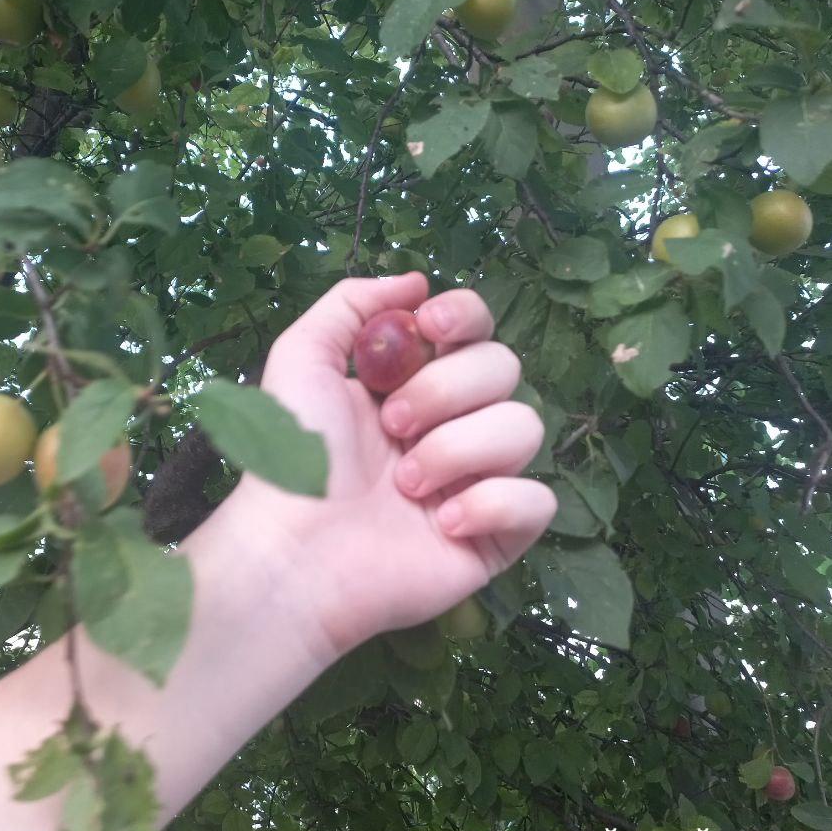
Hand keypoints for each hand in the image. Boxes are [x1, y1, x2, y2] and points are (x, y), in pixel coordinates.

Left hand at [218, 272, 555, 658]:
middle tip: (392, 426)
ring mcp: (477, 480)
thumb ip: (351, 304)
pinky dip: (493, 504)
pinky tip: (442, 525)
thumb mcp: (302, 359)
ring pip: (524, 428)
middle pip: (505, 368)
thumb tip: (416, 281)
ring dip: (459, 449)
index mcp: (414, 382)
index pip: (474, 328)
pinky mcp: (495, 537)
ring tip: (406, 485)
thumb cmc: (293, 456)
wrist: (295, 549)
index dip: (465, 316)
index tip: (431, 328)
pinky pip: (538, 499)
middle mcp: (452, 425)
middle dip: (446, 391)